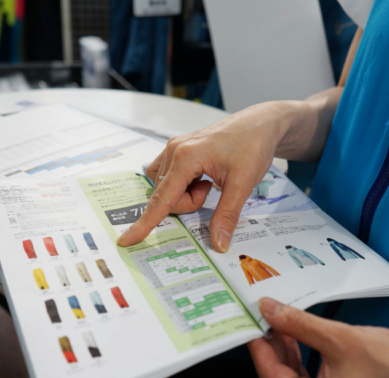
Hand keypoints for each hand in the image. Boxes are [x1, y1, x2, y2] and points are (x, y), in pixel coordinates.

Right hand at [117, 101, 295, 251]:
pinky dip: (184, 185)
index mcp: (186, 157)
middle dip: (188, 203)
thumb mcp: (243, 184)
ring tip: (208, 183)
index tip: (128, 239)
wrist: (260, 124)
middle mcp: (174, 150)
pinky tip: (202, 178)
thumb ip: (226, 215)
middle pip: (166, 195)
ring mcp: (174, 148)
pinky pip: (169, 177)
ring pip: (166, 188)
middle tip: (211, 190)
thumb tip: (218, 243)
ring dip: (185, 194)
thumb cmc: (252, 146)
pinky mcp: (178, 149)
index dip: (145, 222)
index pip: (161, 198)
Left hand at [248, 298, 388, 377]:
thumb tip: (269, 310)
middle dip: (274, 346)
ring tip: (283, 322)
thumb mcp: (340, 339)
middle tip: (265, 316)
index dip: (258, 343)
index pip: (270, 374)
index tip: (248, 321)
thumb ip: (299, 325)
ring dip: (290, 352)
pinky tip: (304, 338)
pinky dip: (307, 361)